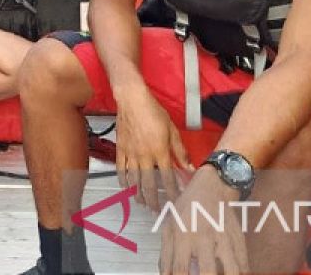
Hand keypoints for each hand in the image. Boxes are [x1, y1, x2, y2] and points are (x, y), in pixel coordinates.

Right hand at [114, 86, 192, 211]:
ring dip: (139, 194)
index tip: (176, 201)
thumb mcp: (172, 130)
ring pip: (134, 180)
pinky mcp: (121, 149)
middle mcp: (145, 156)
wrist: (132, 100)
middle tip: (158, 210)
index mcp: (160, 151)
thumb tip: (189, 166)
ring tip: (143, 203)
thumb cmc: (153, 111)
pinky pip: (121, 169)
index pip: (168, 178)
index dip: (173, 192)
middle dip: (154, 200)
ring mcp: (131, 154)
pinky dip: (124, 180)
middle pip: (149, 184)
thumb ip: (180, 151)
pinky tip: (126, 187)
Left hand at [159, 167, 247, 274]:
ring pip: (233, 269)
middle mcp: (204, 237)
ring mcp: (224, 239)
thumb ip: (166, 255)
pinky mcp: (239, 239)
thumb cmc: (187, 209)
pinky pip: (244, 264)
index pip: (180, 268)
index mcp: (184, 235)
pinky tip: (233, 274)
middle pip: (208, 271)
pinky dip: (241, 273)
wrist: (211, 188)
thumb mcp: (169, 227)